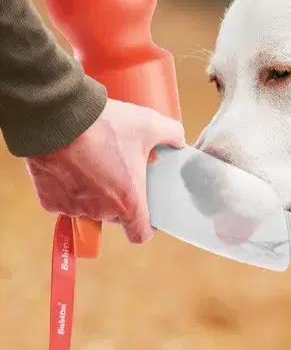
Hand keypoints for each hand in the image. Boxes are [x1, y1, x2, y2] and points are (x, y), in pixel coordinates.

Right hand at [25, 99, 184, 243]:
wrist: (59, 118)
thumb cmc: (106, 125)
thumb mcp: (150, 124)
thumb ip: (172, 134)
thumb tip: (178, 141)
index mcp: (127, 201)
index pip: (140, 234)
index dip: (146, 225)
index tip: (148, 210)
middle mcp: (100, 211)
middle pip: (116, 215)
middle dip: (121, 197)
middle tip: (123, 171)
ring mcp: (72, 208)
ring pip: (90, 206)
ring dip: (95, 192)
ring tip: (97, 162)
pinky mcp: (49, 200)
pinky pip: (64, 199)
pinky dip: (70, 187)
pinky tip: (74, 164)